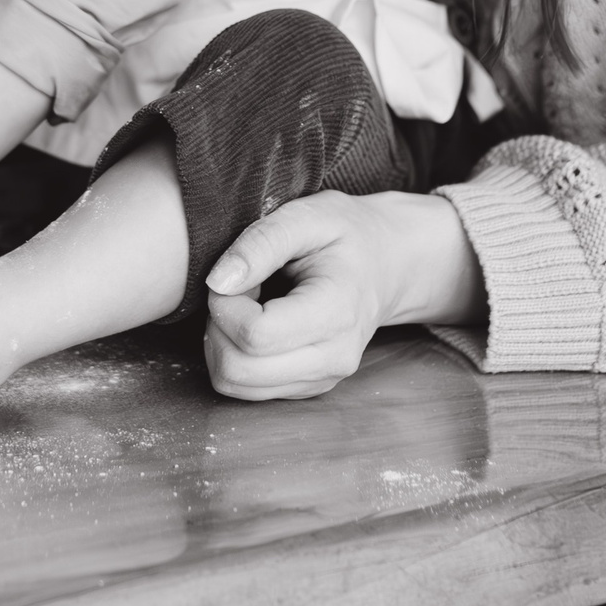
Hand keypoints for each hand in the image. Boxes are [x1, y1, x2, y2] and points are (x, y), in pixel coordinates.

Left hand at [201, 190, 482, 401]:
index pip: (255, 336)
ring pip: (235, 385)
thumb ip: (261, 243)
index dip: (225, 304)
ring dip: (223, 343)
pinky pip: (246, 388)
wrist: (387, 262)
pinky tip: (256, 324)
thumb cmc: (347, 234)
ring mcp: (322, 379)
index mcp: (336, 313)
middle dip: (219, 325)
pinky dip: (236, 356)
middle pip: (238, 370)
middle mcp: (333, 358)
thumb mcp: (307, 217)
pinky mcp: (307, 387)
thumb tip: (217, 282)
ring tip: (249, 305)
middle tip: (239, 289)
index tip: (235, 274)